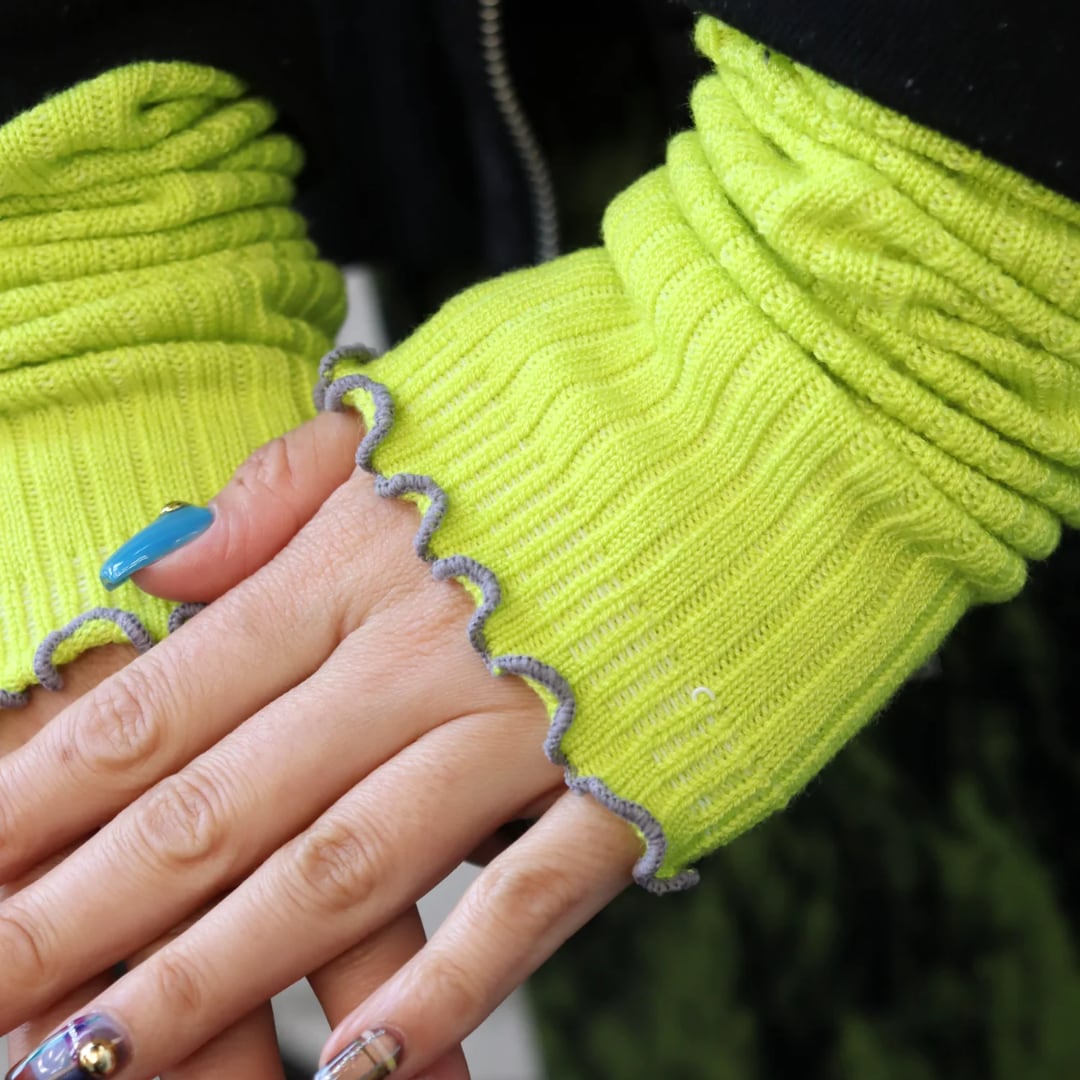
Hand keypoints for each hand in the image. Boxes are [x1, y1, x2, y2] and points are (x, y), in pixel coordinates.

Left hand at [0, 411, 639, 1077]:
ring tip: (99, 1062)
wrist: (766, 414)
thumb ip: (283, 490)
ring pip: (343, 868)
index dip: (46, 792)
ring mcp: (525, 722)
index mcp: (357, 559)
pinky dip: (443, 988)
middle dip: (80, 912)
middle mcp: (419, 650)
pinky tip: (362, 1071)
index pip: (166, 697)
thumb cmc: (588, 409)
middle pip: (222, 802)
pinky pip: (524, 900)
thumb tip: (161, 562)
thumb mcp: (416, 417)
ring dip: (215, 975)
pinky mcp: (631, 776)